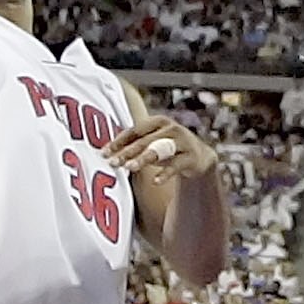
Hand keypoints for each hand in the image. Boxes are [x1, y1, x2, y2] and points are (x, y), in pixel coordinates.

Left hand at [106, 113, 220, 192]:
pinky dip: (165, 174)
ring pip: (159, 151)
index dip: (118, 141)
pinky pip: (176, 166)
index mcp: (158, 122)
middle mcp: (171, 129)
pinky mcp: (191, 157)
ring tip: (130, 167)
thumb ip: (134, 145)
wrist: (199, 157)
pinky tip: (155, 181)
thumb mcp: (152, 143)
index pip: (134, 131)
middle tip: (113, 163)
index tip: (104, 153)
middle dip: (127, 152)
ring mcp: (182, 142)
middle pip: (144, 141)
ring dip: (143, 159)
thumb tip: (105, 153)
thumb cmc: (168, 149)